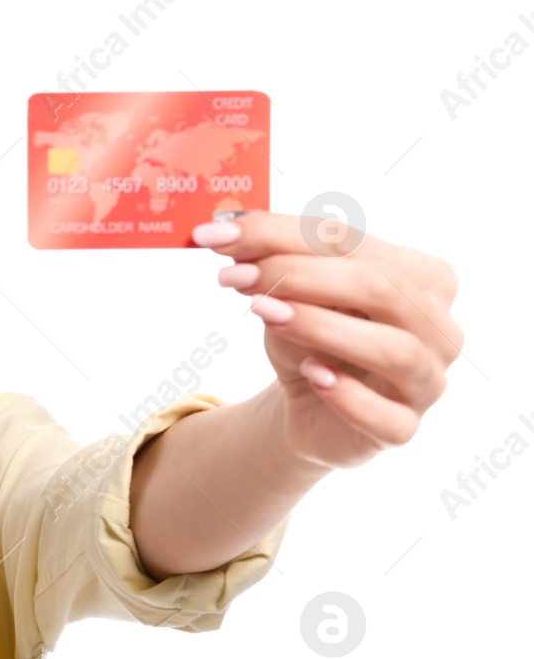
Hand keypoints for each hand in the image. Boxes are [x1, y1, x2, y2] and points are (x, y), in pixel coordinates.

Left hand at [197, 211, 463, 468]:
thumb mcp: (288, 295)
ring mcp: (428, 380)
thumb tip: (229, 230)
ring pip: (394, 349)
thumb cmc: (308, 338)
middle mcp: (438, 326)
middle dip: (301, 275)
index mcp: (422, 276)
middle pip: (381, 287)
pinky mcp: (404, 428)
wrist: (308, 404)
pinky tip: (311, 375)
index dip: (282, 234)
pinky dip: (348, 395)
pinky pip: (388, 417)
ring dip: (322, 326)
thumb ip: (272, 262)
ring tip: (263, 313)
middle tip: (236, 275)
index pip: (352, 240)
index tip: (220, 234)